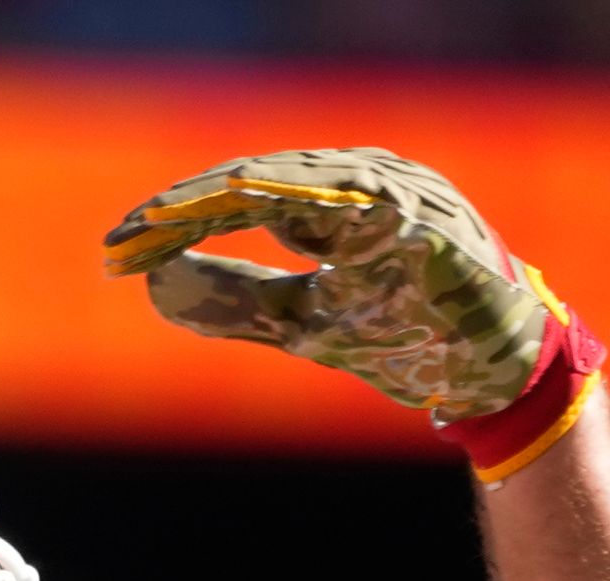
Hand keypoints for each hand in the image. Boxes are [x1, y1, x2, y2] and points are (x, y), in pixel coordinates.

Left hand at [104, 148, 602, 475]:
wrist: (493, 371)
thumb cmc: (405, 336)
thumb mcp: (302, 323)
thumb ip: (235, 301)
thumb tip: (157, 287)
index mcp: (335, 201)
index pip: (239, 199)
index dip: (175, 222)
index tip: (117, 250)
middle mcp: (362, 179)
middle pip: (251, 182)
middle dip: (181, 211)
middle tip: (121, 240)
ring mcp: (394, 190)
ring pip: (287, 180)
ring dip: (216, 201)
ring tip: (157, 225)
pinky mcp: (419, 215)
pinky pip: (344, 196)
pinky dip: (284, 195)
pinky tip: (231, 201)